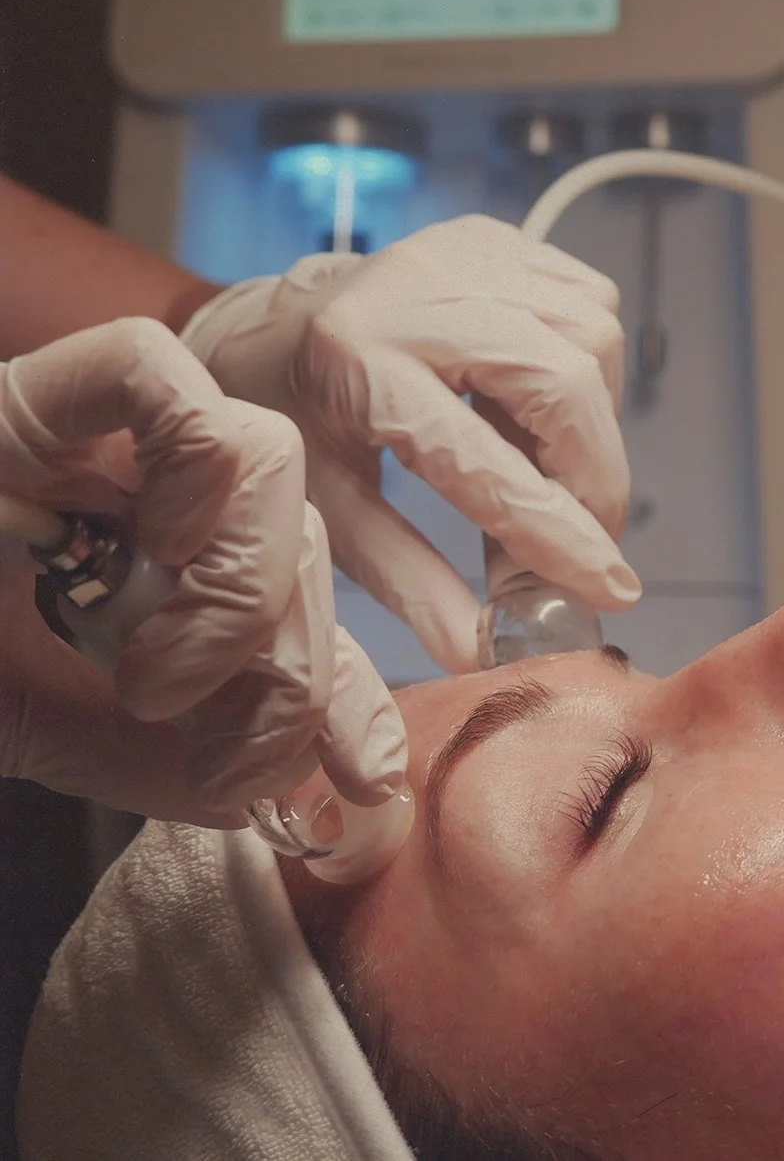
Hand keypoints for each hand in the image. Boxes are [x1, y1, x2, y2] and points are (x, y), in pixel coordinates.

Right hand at [0, 318, 403, 816]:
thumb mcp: (54, 724)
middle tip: (220, 746)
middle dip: (289, 662)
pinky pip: (153, 377)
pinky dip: (182, 471)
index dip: (350, 686)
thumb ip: (165, 757)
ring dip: (240, 588)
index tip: (361, 780)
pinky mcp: (30, 389)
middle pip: (297, 534)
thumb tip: (286, 795)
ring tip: (159, 674)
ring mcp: (90, 427)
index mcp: (153, 555)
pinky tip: (145, 549)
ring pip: (262, 456)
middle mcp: (138, 481)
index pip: (296, 598)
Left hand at [181, 215, 639, 671]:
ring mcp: (461, 250)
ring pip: (591, 337)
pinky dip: (587, 370)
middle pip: (561, 381)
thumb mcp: (330, 510)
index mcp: (355, 366)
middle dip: (595, 475)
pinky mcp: (495, 235)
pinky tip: (543, 405)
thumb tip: (481, 650)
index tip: (610, 589)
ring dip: (593, 424)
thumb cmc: (292, 424)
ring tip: (550, 467)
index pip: (483, 463)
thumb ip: (407, 580)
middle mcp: (414, 291)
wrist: (270, 326)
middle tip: (588, 535)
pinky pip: (589, 302)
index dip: (557, 534)